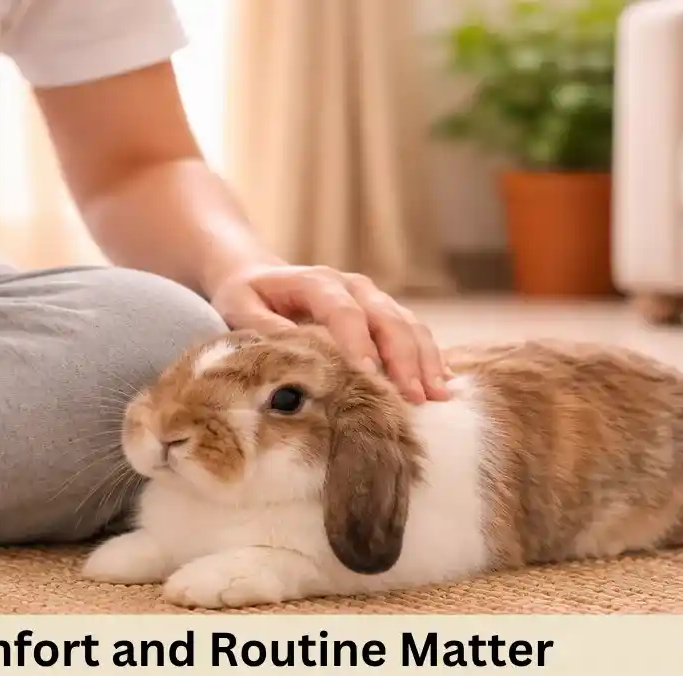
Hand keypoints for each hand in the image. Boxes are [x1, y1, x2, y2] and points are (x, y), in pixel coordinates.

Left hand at [207, 263, 451, 403]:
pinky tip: (442, 381)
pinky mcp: (380, 311)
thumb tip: (294, 354)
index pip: (344, 312)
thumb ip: (264, 329)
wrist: (256, 271)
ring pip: (407, 324)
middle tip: (415, 397)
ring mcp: (371, 296)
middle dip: (404, 359)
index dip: (359, 343)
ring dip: (425, 359)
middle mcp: (351, 285)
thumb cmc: (245, 294)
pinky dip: (428, 354)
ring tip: (438, 395)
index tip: (368, 376)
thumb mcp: (240, 308)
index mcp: (316, 281)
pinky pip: (412, 330)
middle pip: (386, 318)